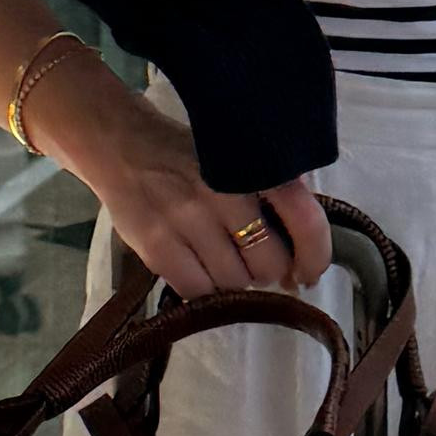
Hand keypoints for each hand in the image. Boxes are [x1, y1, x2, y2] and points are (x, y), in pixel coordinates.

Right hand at [44, 74, 332, 299]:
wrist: (119, 144)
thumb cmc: (188, 154)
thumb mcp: (237, 158)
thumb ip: (271, 196)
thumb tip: (300, 261)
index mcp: (251, 166)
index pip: (303, 218)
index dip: (315, 255)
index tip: (309, 272)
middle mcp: (222, 192)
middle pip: (268, 263)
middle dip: (267, 269)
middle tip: (253, 259)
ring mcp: (185, 219)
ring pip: (233, 283)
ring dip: (233, 281)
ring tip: (219, 259)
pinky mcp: (155, 244)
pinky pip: (196, 290)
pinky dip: (202, 288)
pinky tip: (196, 267)